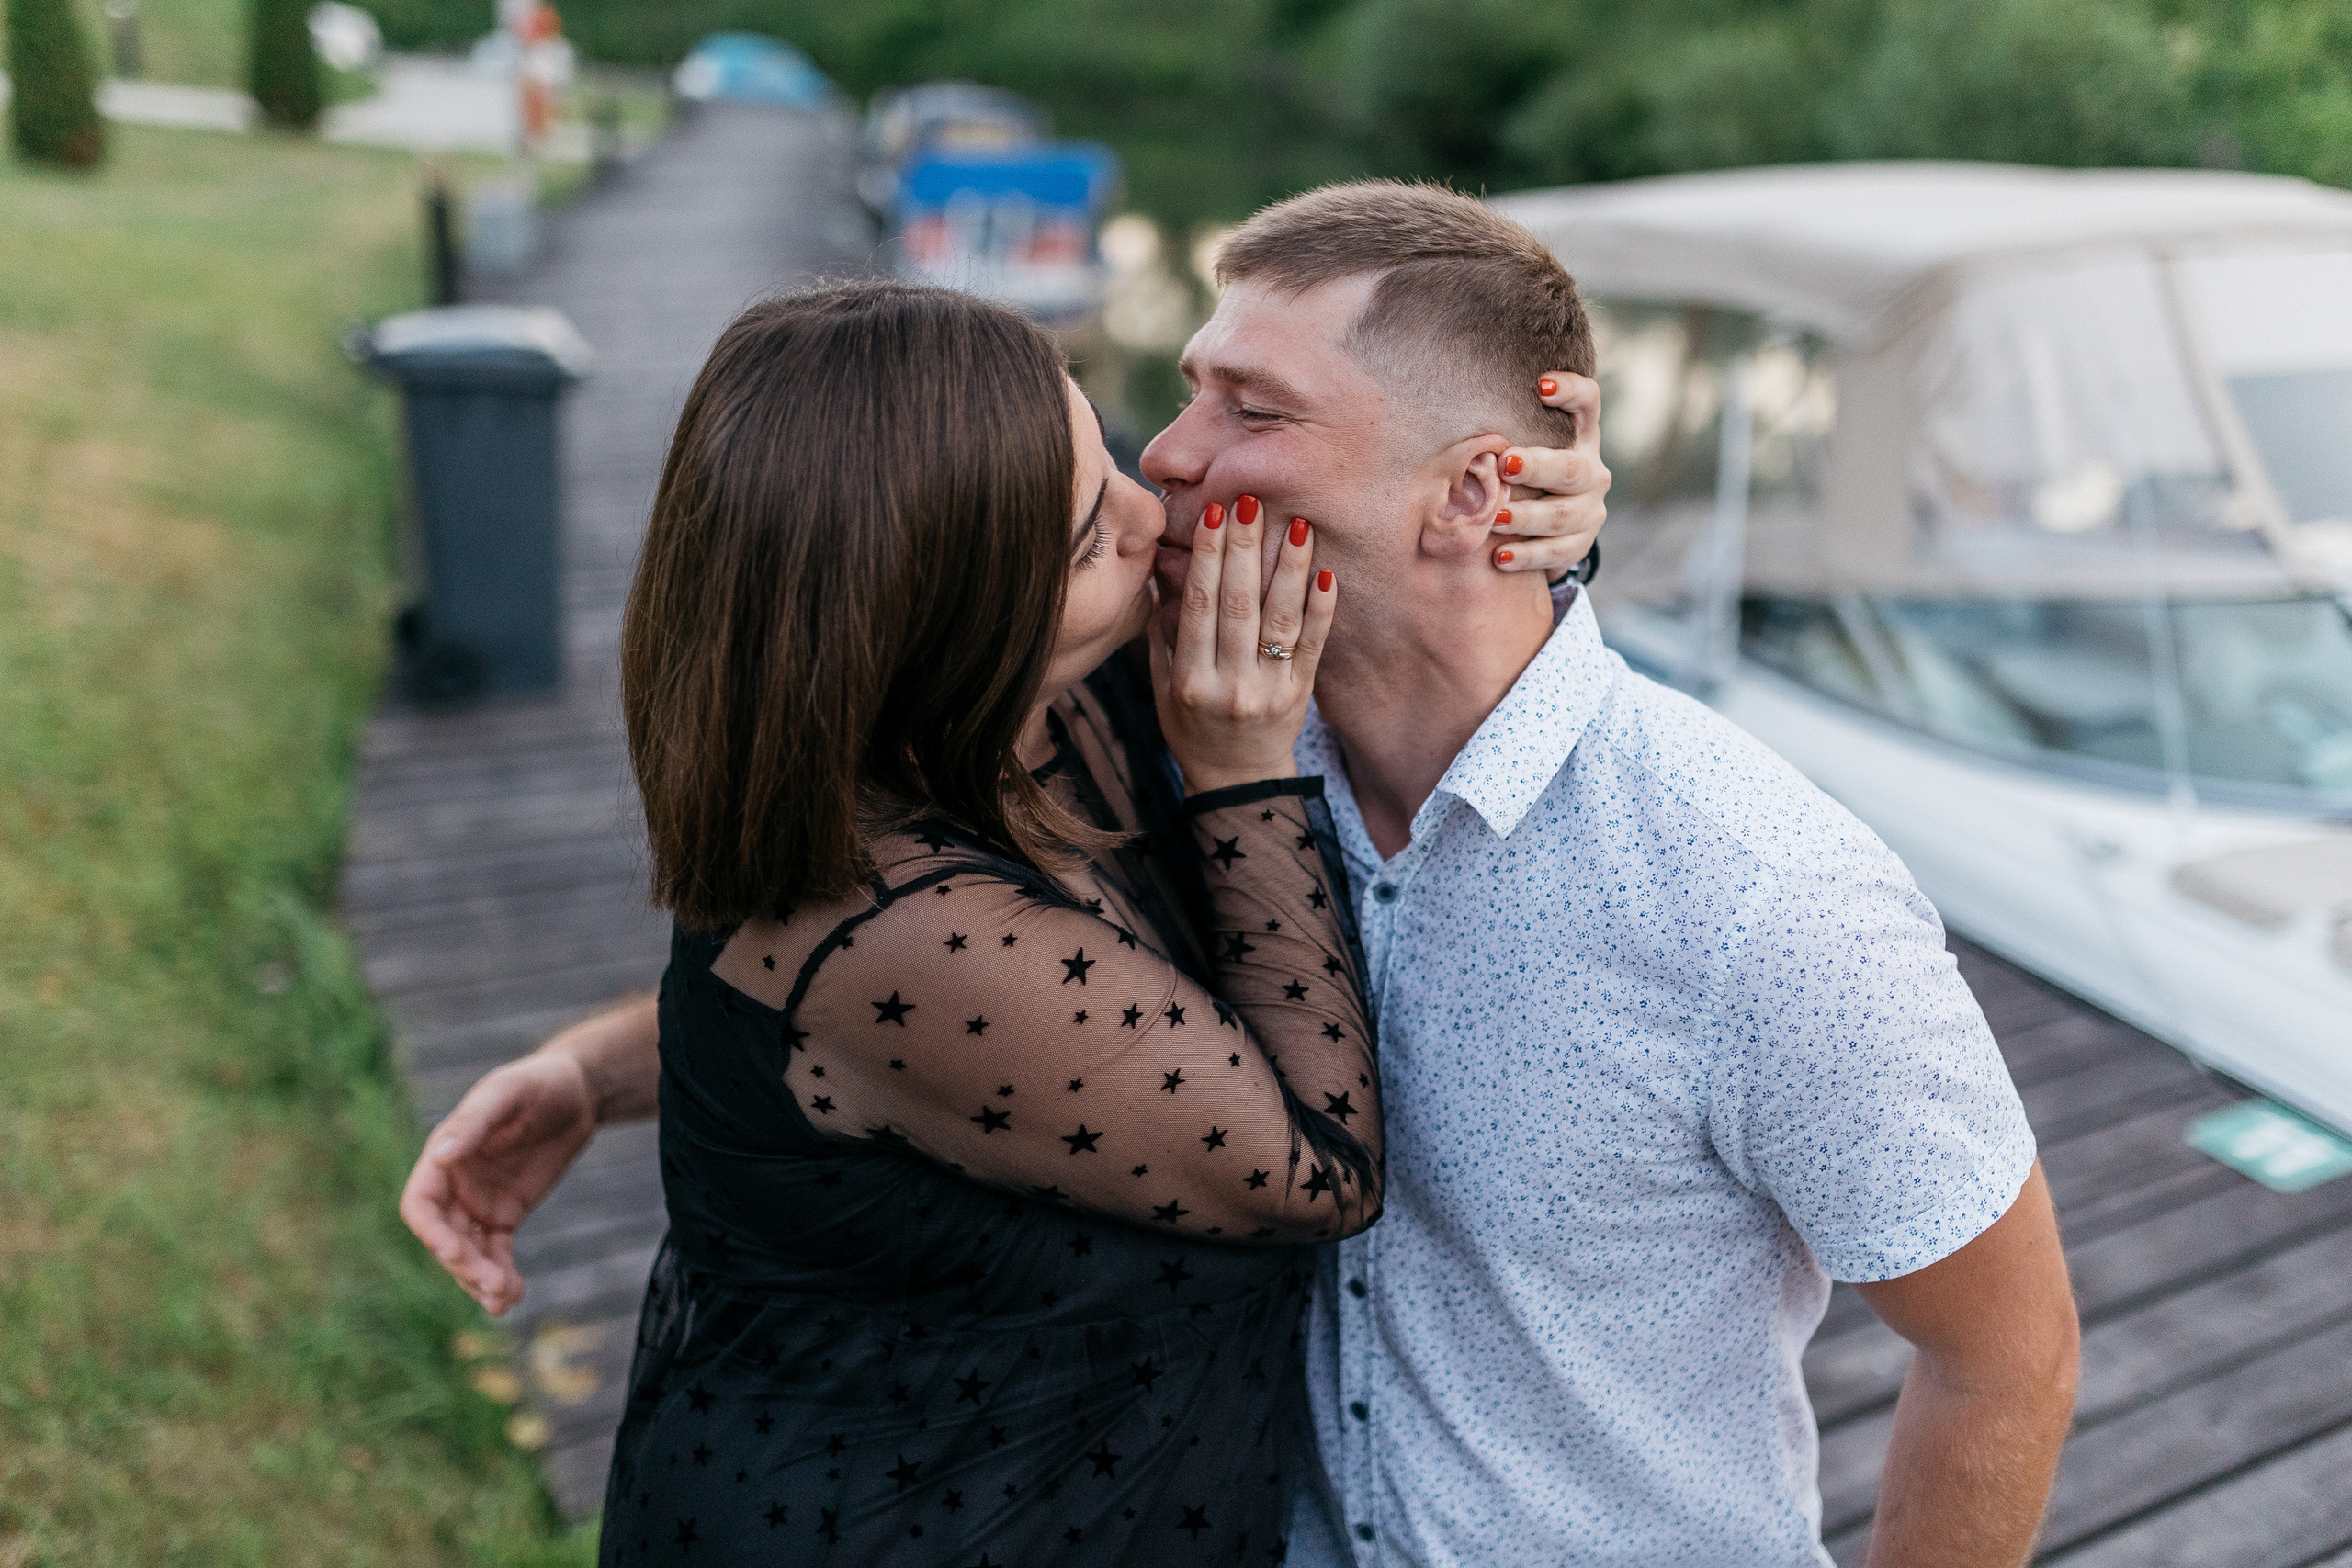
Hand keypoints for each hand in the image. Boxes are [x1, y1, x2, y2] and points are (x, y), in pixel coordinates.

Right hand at [399, 1048, 598, 1314]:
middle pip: (446, 1238)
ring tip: (507, 1300)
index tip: (455, 1255)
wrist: (577, 1092)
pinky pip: (496, 1253)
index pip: (420, 1206)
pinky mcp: (505, 1215)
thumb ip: (474, 1123)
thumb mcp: (507, 1093)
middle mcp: (454, 1185)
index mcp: (443, 1156)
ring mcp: (478, 1203)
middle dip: (465, 1266)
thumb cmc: (538, 1083)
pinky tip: (514, 1295)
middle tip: (497, 1287)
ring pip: (469, 1253)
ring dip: (480, 1280)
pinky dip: (501, 1274)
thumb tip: (441, 1155)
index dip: (432, 1234)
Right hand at [1149, 494, 1335, 795]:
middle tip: (1250, 501)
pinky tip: (1324, 571)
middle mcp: (1231, 685)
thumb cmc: (1191, 726)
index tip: (1212, 514)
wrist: (1237, 780)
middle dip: (1244, 549)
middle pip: (1238, 606)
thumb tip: (1163, 570)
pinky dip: (1321, 607)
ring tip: (1295, 523)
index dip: (1205, 558)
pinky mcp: (1301, 693)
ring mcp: (1270, 690)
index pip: (1198, 607)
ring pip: (1280, 620)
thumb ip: (1163, 633)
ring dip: (1288, 568)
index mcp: (1190, 681)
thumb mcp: (1163, 686)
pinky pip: (1314, 644)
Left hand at [1491, 371, 1609, 579]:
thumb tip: (1444, 420)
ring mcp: (1590, 509)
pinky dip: (1527, 555)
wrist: (1546, 528)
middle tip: (1505, 464)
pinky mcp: (1581, 543)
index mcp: (1579, 436)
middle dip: (1537, 467)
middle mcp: (1591, 470)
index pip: (1587, 403)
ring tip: (1495, 517)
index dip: (1571, 391)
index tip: (1540, 386)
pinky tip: (1500, 556)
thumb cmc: (1521, 474)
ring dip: (1526, 516)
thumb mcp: (1521, 449)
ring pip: (1563, 514)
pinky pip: (1556, 552)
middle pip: (1572, 467)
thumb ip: (1502, 436)